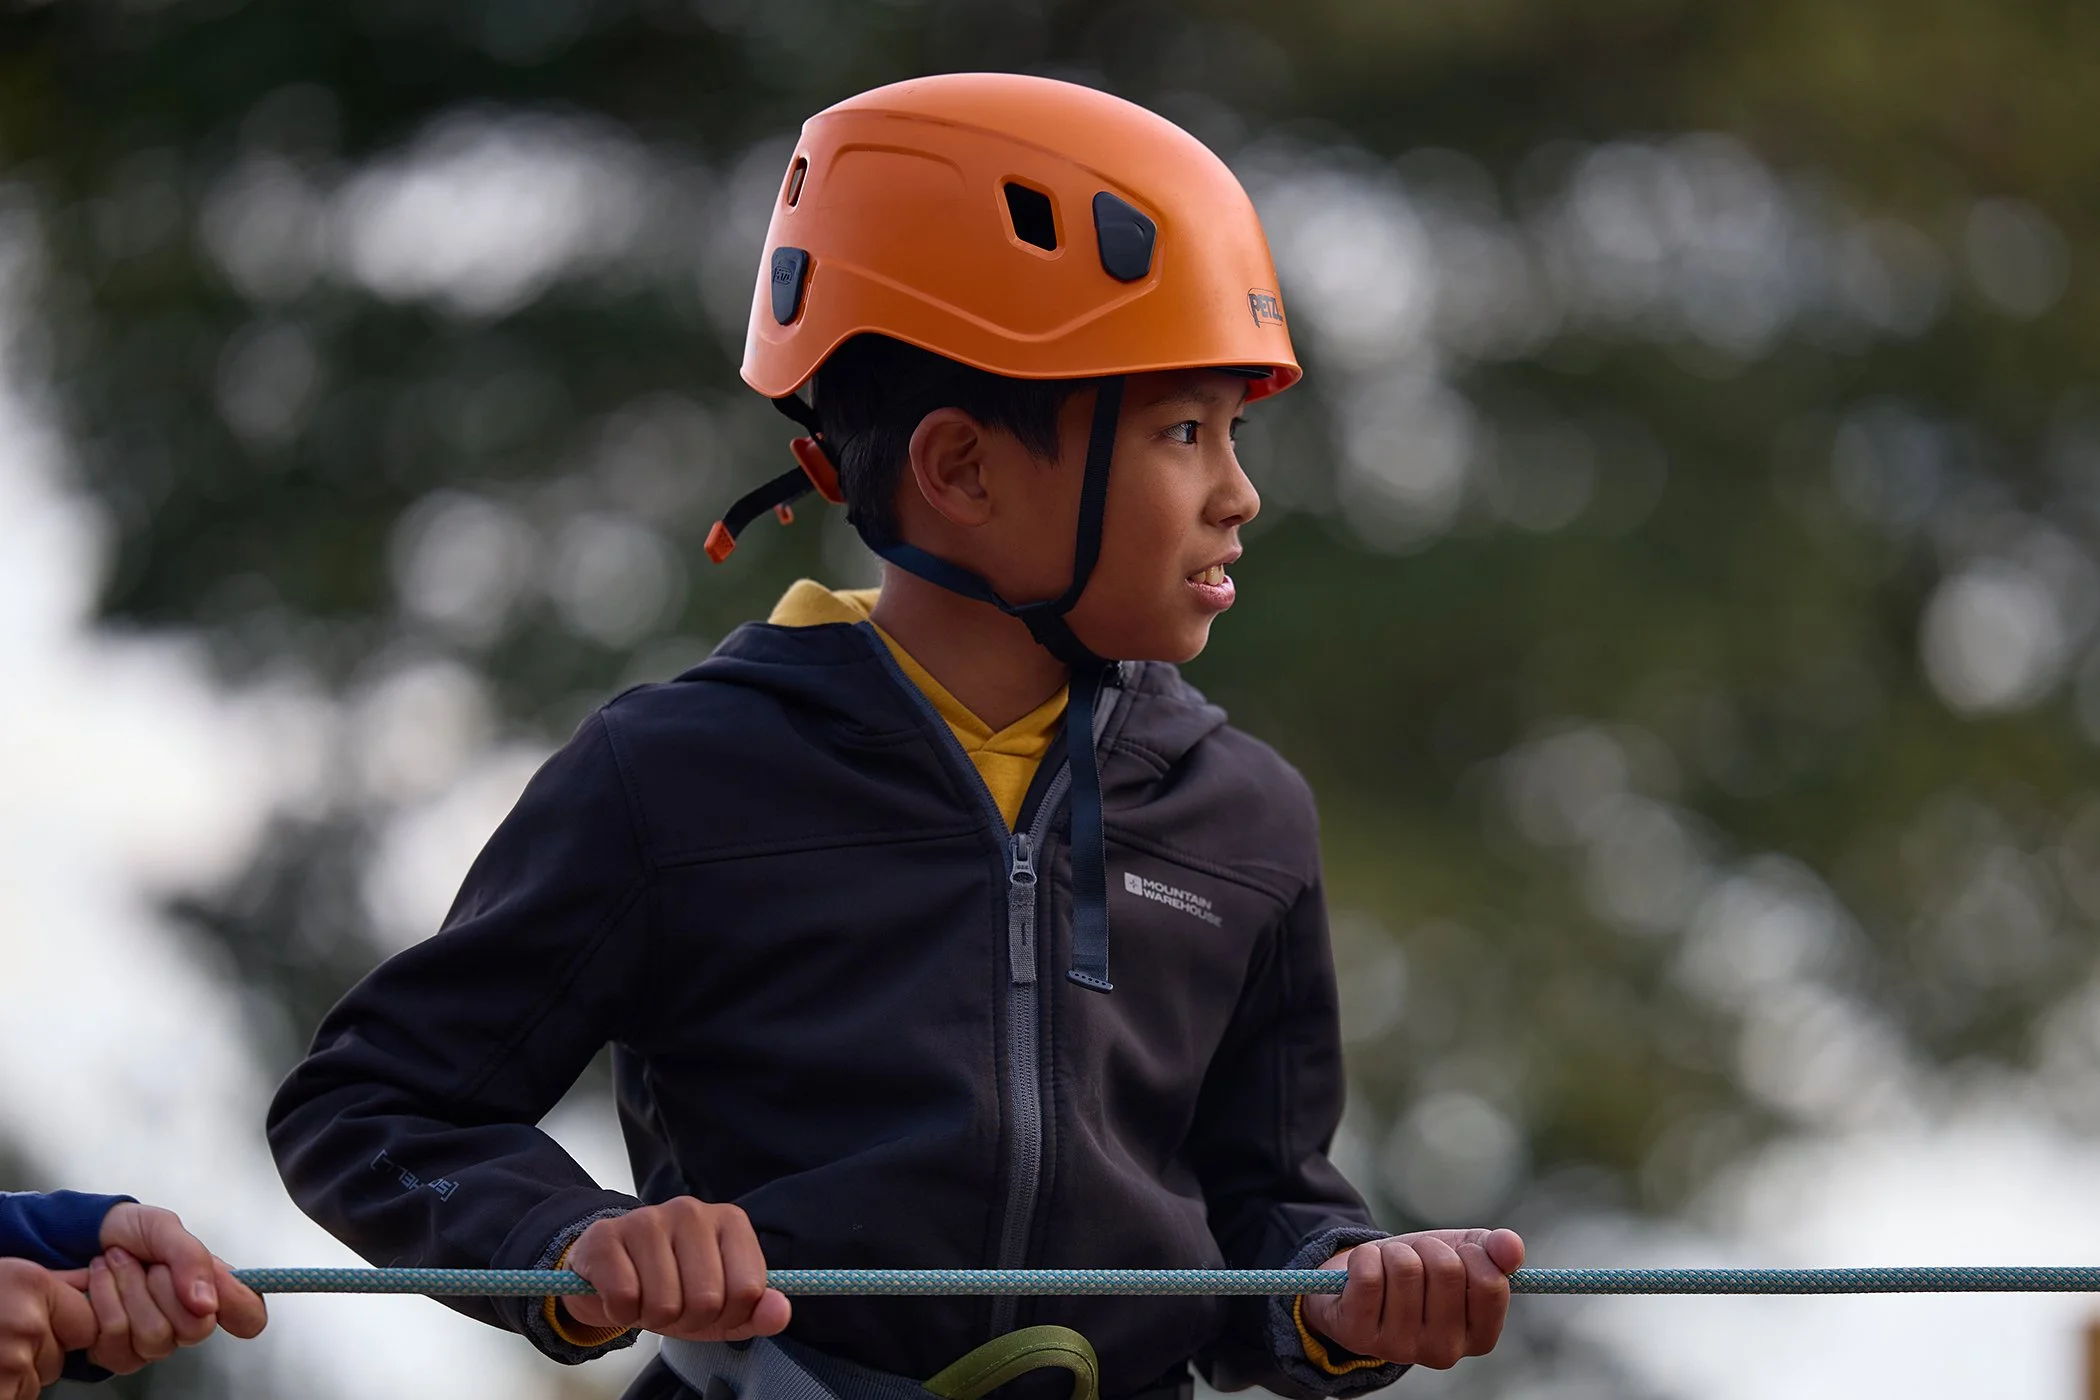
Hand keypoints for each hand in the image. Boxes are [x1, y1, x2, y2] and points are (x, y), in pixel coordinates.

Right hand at [0, 1257, 96, 1399]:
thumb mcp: (10, 1274)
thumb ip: (57, 1281)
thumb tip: (95, 1276)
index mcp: (35, 1287)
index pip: (87, 1325)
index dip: (66, 1333)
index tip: (43, 1328)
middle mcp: (27, 1322)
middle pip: (59, 1359)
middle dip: (36, 1357)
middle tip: (0, 1340)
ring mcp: (10, 1359)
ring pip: (36, 1383)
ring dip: (16, 1377)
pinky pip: (19, 1396)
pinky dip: (6, 1390)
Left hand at [85, 1203, 266, 1373]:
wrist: (75, 1240)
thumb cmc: (128, 1233)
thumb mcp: (163, 1228)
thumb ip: (191, 1258)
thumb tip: (208, 1303)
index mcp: (211, 1289)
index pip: (249, 1317)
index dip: (241, 1311)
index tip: (215, 1295)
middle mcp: (187, 1321)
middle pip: (197, 1329)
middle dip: (164, 1286)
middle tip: (149, 1262)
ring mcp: (153, 1342)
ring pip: (156, 1337)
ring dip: (129, 1289)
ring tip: (117, 1264)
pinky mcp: (117, 1354)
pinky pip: (118, 1342)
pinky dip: (105, 1302)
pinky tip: (99, 1283)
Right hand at [560, 1198, 789, 1340]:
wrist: (610, 1272)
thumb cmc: (675, 1286)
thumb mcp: (723, 1306)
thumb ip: (757, 1311)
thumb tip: (780, 1311)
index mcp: (730, 1221)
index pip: (749, 1290)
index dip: (730, 1316)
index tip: (714, 1311)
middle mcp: (692, 1211)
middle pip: (707, 1300)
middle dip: (688, 1320)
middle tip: (675, 1307)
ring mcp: (647, 1218)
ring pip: (665, 1303)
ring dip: (652, 1318)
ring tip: (647, 1299)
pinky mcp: (607, 1235)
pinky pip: (624, 1298)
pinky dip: (622, 1313)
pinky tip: (622, 1295)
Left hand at [1300, 1228, 1524, 1369]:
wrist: (1363, 1281)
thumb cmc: (1423, 1268)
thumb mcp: (1465, 1254)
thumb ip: (1497, 1250)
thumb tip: (1513, 1248)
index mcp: (1479, 1337)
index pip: (1491, 1284)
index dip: (1473, 1254)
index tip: (1458, 1255)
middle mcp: (1444, 1352)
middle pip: (1447, 1269)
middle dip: (1429, 1248)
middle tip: (1417, 1258)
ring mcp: (1401, 1349)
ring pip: (1406, 1267)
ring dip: (1395, 1251)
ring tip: (1391, 1266)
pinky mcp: (1361, 1336)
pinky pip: (1369, 1276)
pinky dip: (1366, 1257)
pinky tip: (1366, 1271)